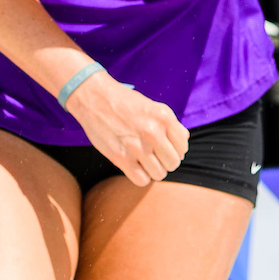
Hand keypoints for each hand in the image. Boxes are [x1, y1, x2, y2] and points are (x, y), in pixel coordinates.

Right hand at [63, 70, 189, 186]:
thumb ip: (171, 126)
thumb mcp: (154, 107)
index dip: (175, 150)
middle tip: (154, 156)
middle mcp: (153, 132)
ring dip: (152, 170)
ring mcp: (137, 146)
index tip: (164, 148)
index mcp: (164, 117)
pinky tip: (135, 167)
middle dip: (165, 162)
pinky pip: (142, 180)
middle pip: (173, 163)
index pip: (183, 147)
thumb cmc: (126, 104)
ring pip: (159, 174)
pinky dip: (140, 177)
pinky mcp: (121, 157)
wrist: (95, 98)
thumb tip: (183, 147)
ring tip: (143, 161)